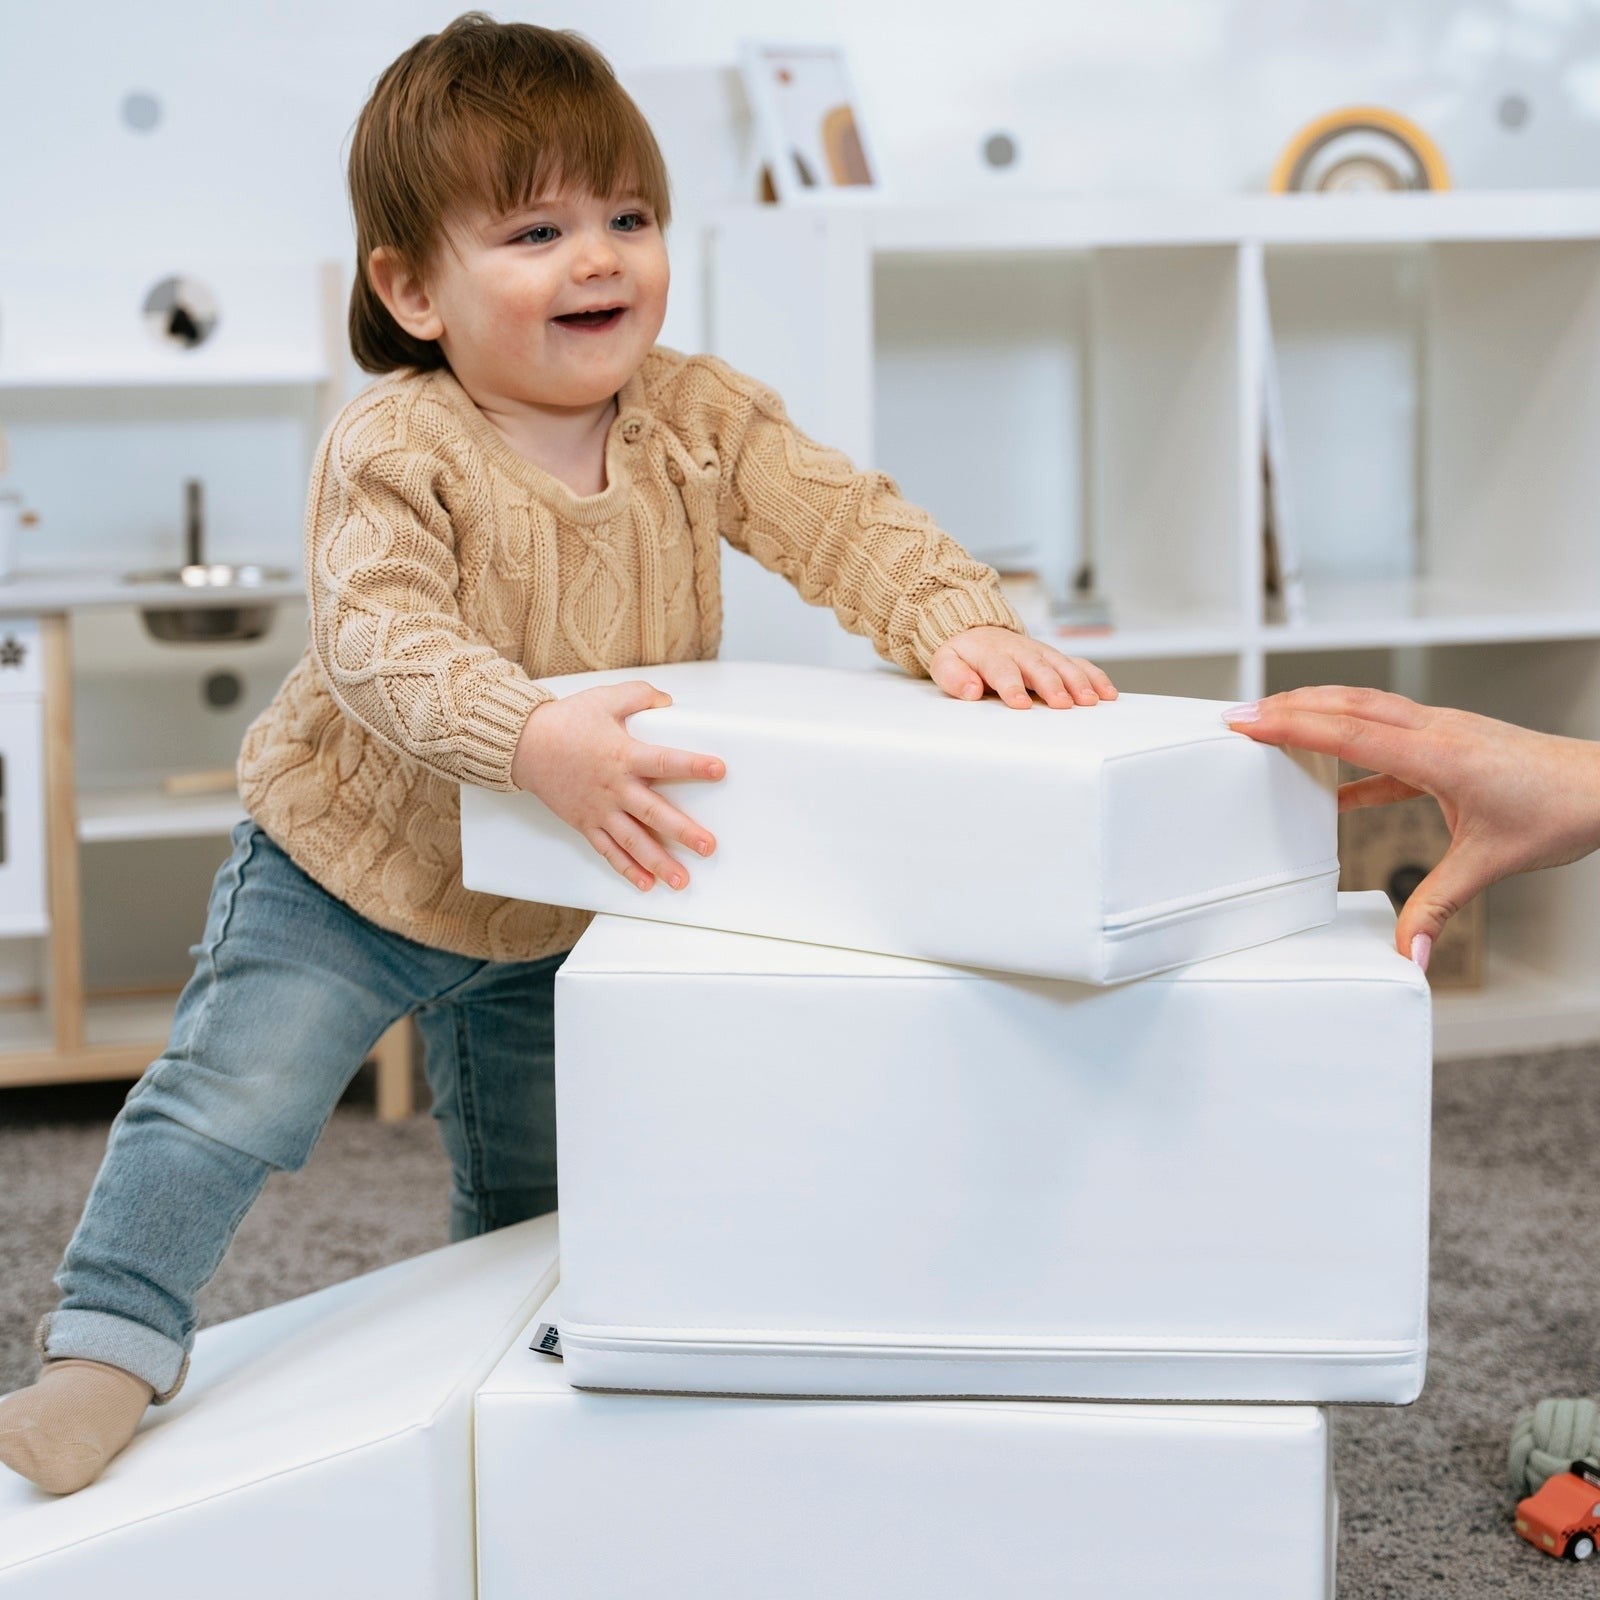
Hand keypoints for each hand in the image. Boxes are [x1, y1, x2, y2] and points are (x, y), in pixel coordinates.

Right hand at [510, 681, 724, 891]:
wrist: (524, 746)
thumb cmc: (565, 722)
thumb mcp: (605, 699)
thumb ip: (640, 696)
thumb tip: (668, 702)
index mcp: (623, 755)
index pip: (664, 761)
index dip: (692, 765)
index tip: (718, 770)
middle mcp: (614, 787)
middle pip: (653, 813)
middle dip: (682, 831)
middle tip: (708, 846)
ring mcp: (600, 810)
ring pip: (633, 841)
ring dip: (658, 862)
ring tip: (682, 880)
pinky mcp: (586, 823)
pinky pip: (608, 851)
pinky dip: (627, 869)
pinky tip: (647, 884)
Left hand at [929, 626, 1117, 709]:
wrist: (975, 626)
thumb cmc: (962, 653)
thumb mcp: (945, 661)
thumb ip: (954, 676)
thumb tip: (970, 691)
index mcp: (991, 653)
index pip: (1002, 669)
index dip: (1011, 686)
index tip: (1021, 703)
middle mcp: (1020, 651)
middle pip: (1038, 667)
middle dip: (1052, 685)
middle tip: (1063, 704)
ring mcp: (1040, 652)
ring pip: (1063, 664)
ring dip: (1079, 682)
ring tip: (1091, 700)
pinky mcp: (1054, 656)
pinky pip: (1079, 664)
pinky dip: (1095, 676)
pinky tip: (1108, 693)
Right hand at [1224, 685, 1599, 964]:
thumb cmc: (1563, 810)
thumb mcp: (1490, 864)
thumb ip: (1439, 906)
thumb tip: (1409, 952)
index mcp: (1436, 753)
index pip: (1346, 731)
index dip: (1289, 726)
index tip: (1245, 723)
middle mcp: (1434, 730)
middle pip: (1345, 704)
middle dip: (1286, 707)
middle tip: (1236, 716)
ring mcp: (1442, 730)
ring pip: (1364, 709)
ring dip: (1315, 713)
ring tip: (1272, 727)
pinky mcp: (1450, 742)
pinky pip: (1386, 737)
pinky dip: (1352, 749)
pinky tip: (1337, 787)